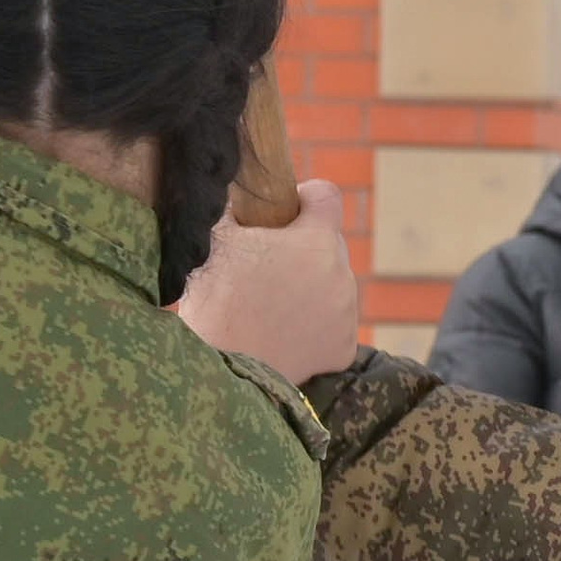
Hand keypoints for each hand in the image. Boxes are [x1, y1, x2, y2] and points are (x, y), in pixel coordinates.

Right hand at [176, 180, 360, 384]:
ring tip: (270, 306)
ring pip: (333, 287)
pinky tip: (283, 333)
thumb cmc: (215, 301)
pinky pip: (333, 326)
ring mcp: (346, 315)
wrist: (220, 369)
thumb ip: (233, 206)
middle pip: (329, 246)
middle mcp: (342, 275)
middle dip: (303, 250)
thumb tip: (237, 190)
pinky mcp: (343, 349)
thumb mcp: (214, 238)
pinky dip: (314, 328)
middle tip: (265, 268)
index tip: (283, 213)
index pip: (326, 197)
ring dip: (310, 289)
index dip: (304, 199)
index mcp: (316, 241)